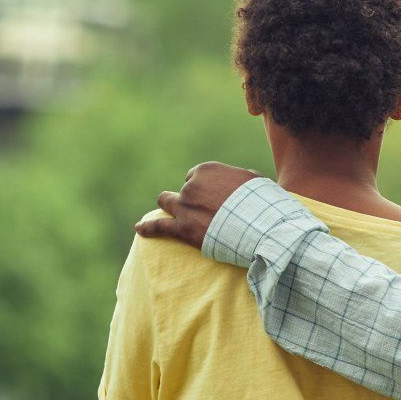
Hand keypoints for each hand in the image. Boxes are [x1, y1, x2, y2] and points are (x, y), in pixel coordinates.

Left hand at [135, 162, 261, 249]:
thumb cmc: (261, 202)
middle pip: (183, 190)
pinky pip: (158, 227)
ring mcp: (185, 206)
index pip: (196, 176)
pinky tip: (139, 229)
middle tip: (203, 210)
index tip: (213, 197)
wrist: (258, 224)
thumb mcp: (254, 180)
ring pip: (166, 202)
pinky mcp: (182, 228)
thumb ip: (241, 178)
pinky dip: (147, 228)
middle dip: (189, 197)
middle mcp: (191, 185)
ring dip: (169, 206)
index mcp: (206, 170)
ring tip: (172, 214)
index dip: (204, 187)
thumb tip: (244, 181)